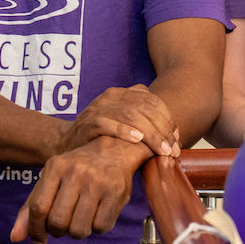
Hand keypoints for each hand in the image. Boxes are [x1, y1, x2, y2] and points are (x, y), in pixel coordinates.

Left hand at [10, 136, 142, 243]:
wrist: (115, 149)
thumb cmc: (78, 170)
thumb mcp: (52, 179)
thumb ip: (31, 207)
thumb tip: (15, 238)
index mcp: (56, 167)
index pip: (38, 208)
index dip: (36, 230)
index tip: (39, 239)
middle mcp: (76, 172)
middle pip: (58, 223)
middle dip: (59, 231)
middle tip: (66, 222)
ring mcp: (98, 181)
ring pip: (79, 230)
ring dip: (79, 231)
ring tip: (83, 216)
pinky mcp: (117, 191)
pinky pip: (101, 228)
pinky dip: (98, 226)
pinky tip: (99, 212)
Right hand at [59, 84, 179, 157]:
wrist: (66, 142)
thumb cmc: (101, 135)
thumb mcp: (124, 122)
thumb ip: (145, 120)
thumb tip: (175, 132)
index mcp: (123, 93)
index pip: (153, 101)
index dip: (168, 119)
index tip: (177, 138)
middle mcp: (112, 96)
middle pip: (145, 108)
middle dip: (163, 130)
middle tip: (173, 149)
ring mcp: (99, 108)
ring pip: (131, 116)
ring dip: (150, 134)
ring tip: (162, 150)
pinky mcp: (88, 122)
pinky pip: (108, 123)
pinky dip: (124, 130)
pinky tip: (137, 139)